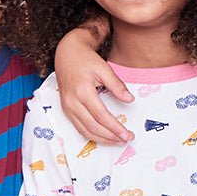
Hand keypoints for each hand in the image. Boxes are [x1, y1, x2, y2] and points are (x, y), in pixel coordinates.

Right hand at [54, 27, 133, 142]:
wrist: (66, 54)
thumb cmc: (85, 60)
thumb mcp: (104, 68)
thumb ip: (117, 85)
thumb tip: (130, 99)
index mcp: (82, 91)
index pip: (101, 116)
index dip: (115, 127)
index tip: (127, 134)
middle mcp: (72, 102)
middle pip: (93, 127)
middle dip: (111, 136)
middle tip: (127, 139)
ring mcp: (67, 108)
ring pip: (85, 131)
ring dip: (102, 139)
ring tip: (118, 141)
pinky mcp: (66, 110)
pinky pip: (79, 128)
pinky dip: (92, 135)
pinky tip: (104, 137)